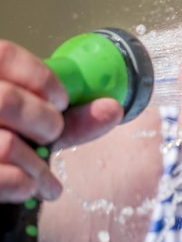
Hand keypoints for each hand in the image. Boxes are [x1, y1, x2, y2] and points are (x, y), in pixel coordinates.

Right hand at [0, 41, 122, 202]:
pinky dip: (23, 186)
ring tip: (44, 178)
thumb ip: (70, 118)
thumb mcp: (31, 124)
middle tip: (51, 136)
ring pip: (7, 145)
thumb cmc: (3, 140)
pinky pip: (0, 178)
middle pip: (8, 101)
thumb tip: (112, 109)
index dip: (41, 79)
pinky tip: (26, 187)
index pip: (4, 55)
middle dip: (46, 124)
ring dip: (38, 167)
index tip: (60, 100)